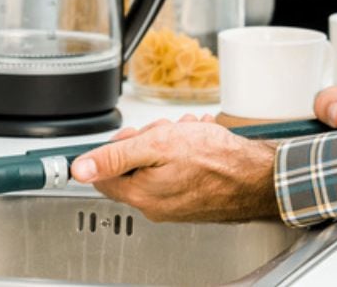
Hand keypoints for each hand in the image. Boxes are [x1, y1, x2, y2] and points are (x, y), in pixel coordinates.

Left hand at [69, 114, 278, 221]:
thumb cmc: (215, 160)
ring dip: (168, 143)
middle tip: (166, 132)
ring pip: (155, 165)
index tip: (132, 136)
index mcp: (140, 195)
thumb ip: (114, 156)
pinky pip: (176, 171)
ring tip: (188, 134)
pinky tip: (199, 141)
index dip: (115, 147)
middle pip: (131, 166)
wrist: (257, 177)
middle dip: (146, 140)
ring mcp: (174, 205)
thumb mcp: (156, 145)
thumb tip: (79, 168)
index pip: (103, 174)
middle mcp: (154, 206)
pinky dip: (184, 153)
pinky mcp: (191, 200)